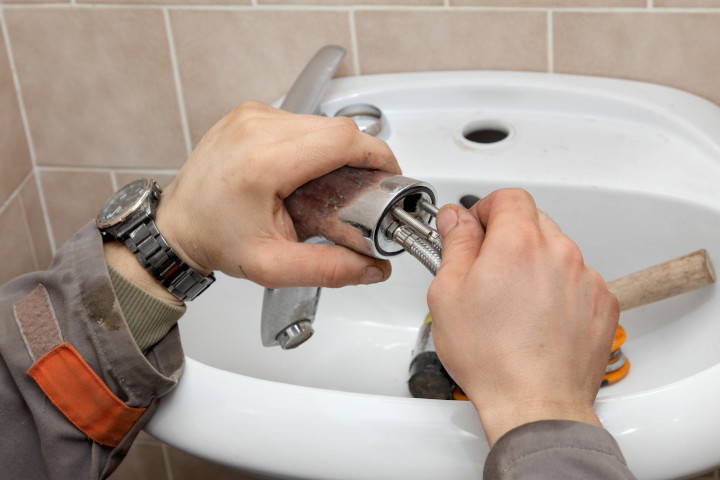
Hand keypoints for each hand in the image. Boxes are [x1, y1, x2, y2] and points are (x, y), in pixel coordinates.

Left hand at [154, 101, 400, 288]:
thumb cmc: (214, 240)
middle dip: (360, 156)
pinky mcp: (249, 113)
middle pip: (337, 128)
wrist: (176, 226)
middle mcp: (256, 128)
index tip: (389, 175)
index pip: (343, 140)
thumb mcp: (273, 267)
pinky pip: (300, 119)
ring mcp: (251, 115)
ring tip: (329, 185)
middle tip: (361, 190)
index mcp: (263, 161)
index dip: (377, 156)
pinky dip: (313, 142)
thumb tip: (372, 269)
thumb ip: (329, 270)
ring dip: (336, 149)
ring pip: (320, 121)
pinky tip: (305, 171)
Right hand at [427, 189, 618, 445]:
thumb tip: (456, 219)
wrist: (535, 403)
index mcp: (519, 242)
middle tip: (486, 268)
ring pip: (556, 251)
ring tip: (513, 301)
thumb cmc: (491, 357)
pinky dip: (558, 288)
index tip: (475, 230)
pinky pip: (577, 280)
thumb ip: (455, 244)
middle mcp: (560, 252)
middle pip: (533, 221)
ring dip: (534, 263)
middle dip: (508, 235)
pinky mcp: (602, 303)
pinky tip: (538, 318)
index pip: (508, 197)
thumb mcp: (448, 293)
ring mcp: (586, 278)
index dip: (486, 209)